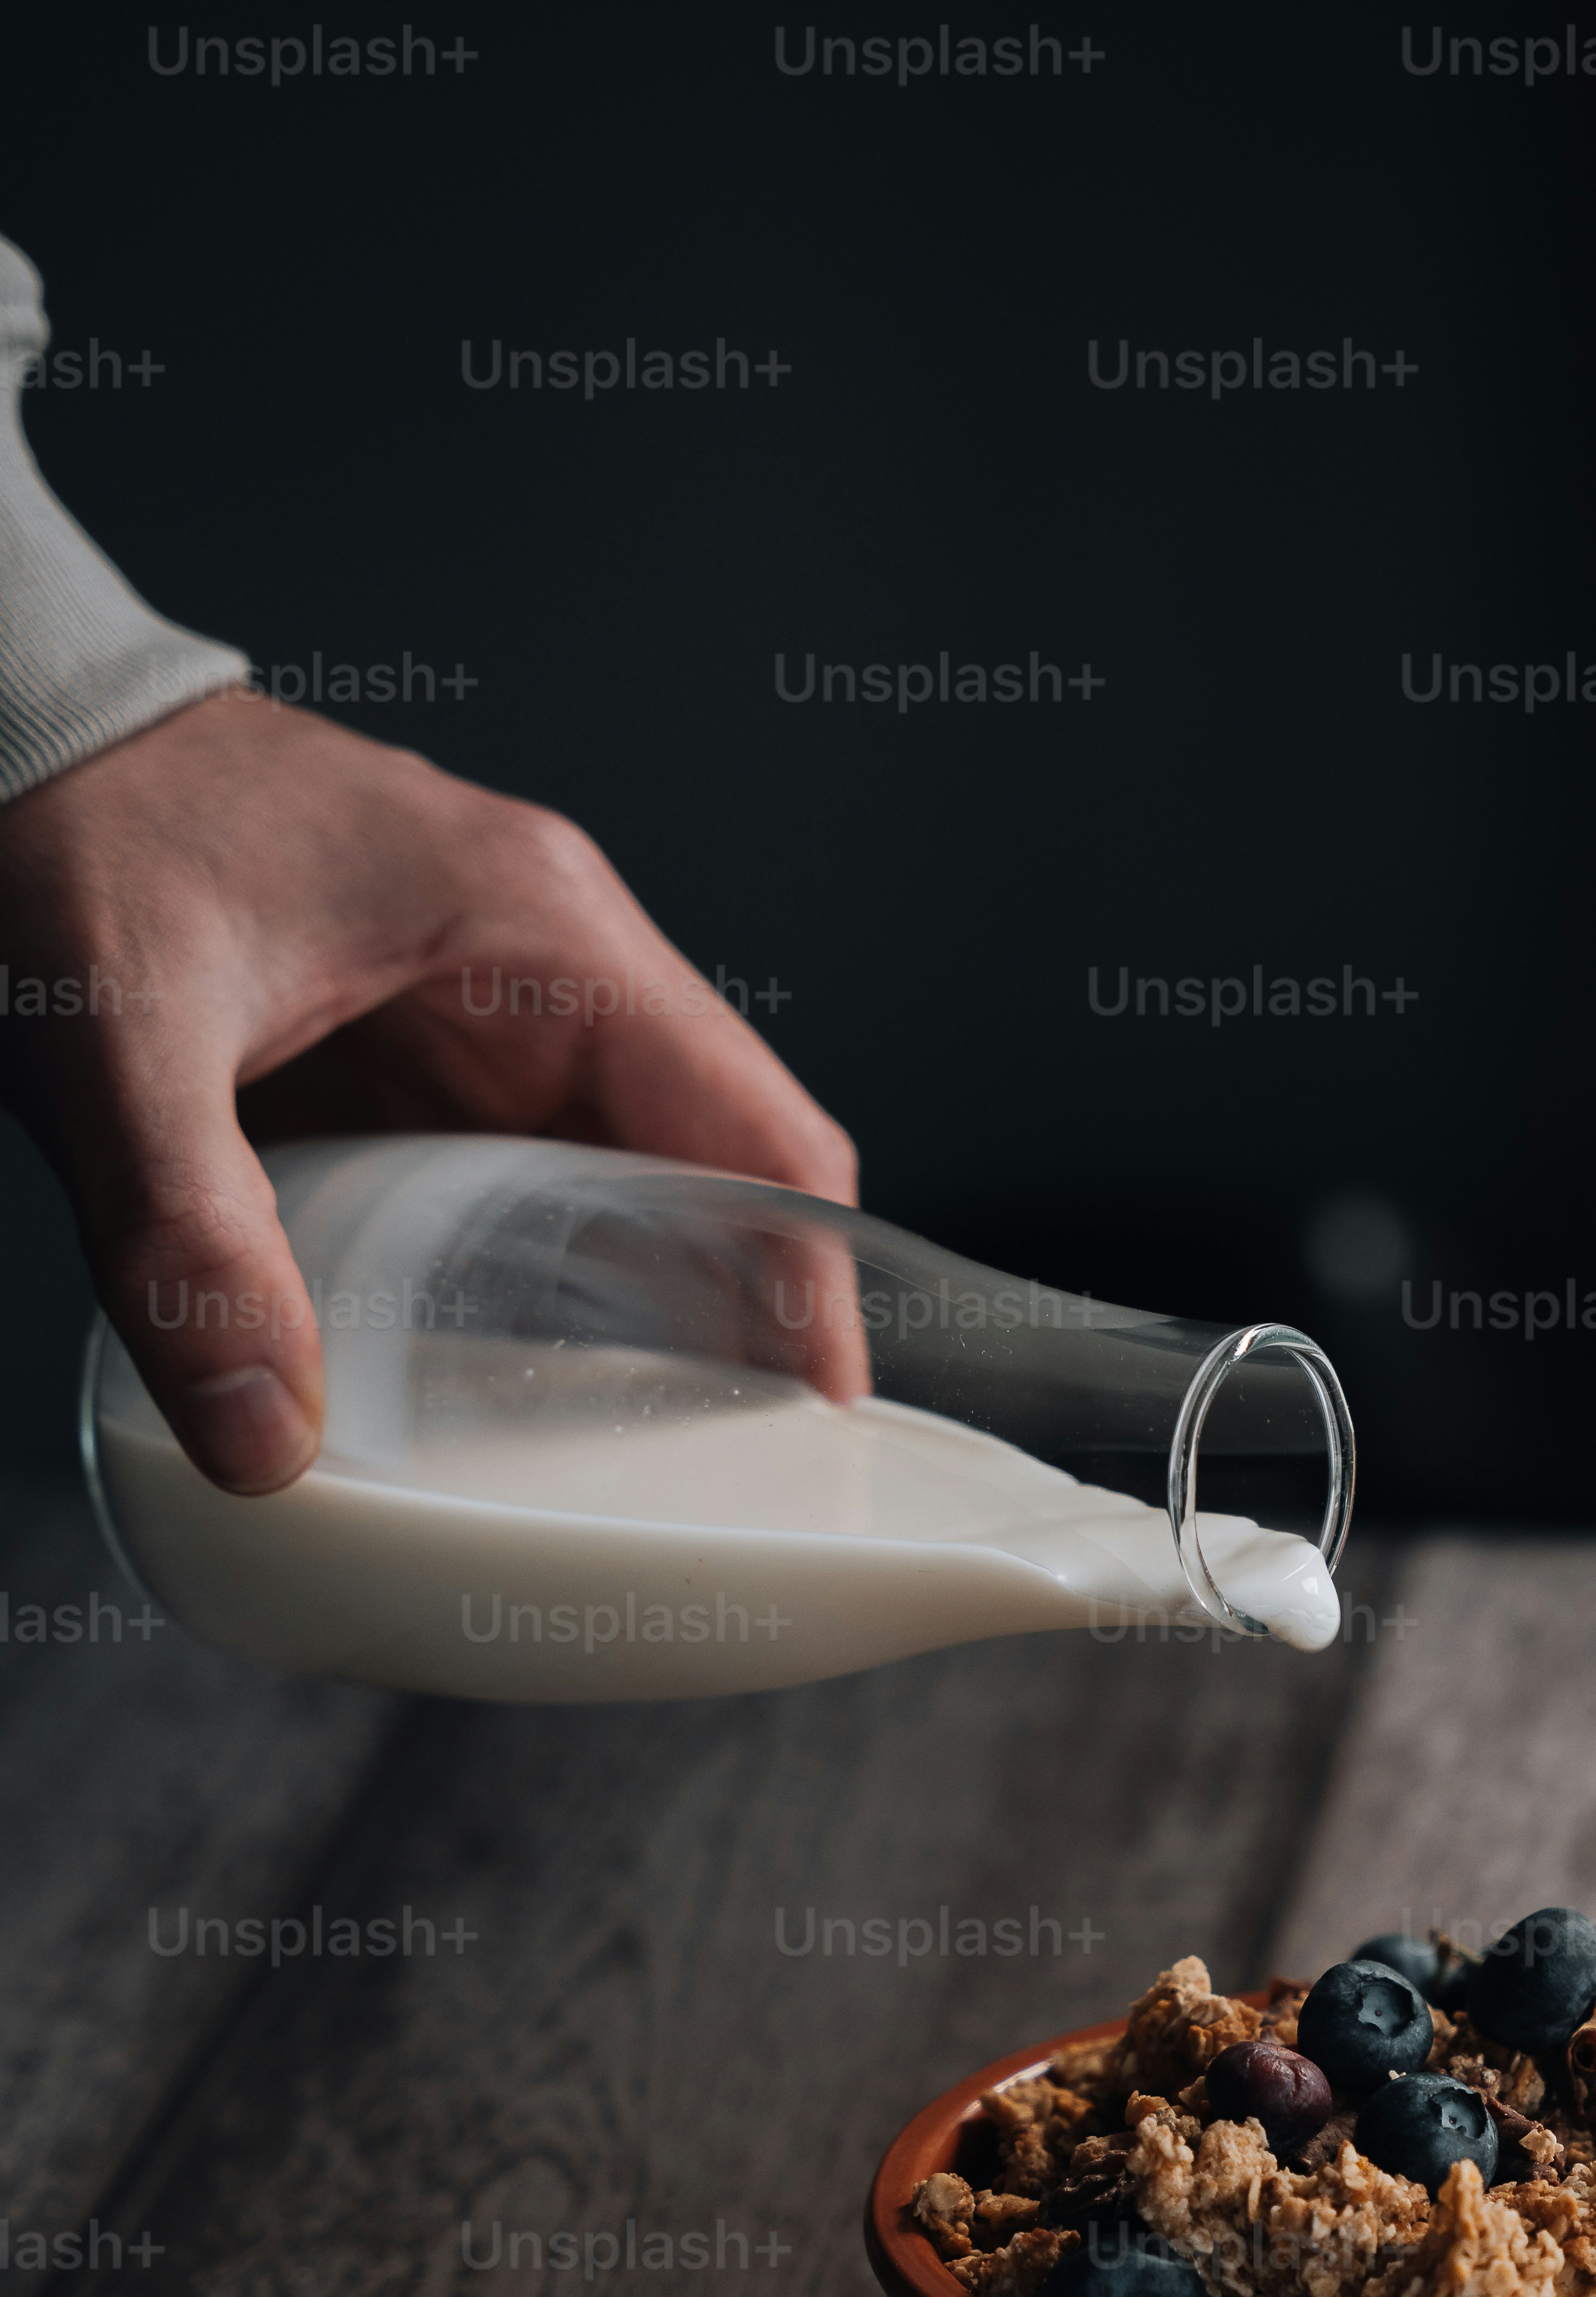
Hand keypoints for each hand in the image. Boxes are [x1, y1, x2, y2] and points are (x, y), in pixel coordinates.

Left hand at [0, 691, 860, 1488]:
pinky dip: (549, 1292)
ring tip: (647, 1462)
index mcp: (540, 928)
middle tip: (738, 1477)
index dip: (810, 1279)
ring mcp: (492, 1011)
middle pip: (722, 1174)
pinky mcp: (427, 1056)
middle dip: (743, 1327)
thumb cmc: (66, 819)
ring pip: (637, 1191)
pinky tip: (519, 1388)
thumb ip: (185, 1241)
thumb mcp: (111, 1038)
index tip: (819, 1415)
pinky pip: (537, 1191)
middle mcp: (549, 964)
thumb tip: (262, 1442)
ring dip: (649, 1319)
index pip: (756, 1128)